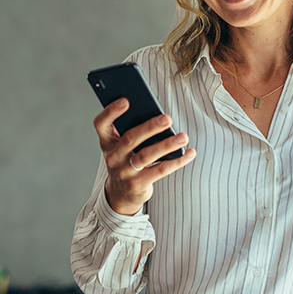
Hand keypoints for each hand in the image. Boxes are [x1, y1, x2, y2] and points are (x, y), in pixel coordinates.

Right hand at [94, 98, 195, 214]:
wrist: (121, 193)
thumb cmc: (127, 160)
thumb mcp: (123, 146)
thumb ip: (133, 130)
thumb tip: (160, 117)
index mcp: (107, 141)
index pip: (101, 123)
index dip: (111, 111)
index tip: (125, 100)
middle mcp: (113, 156)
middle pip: (130, 138)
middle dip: (150, 127)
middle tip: (168, 118)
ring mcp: (124, 172)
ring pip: (147, 155)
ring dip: (167, 145)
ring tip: (183, 136)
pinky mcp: (138, 184)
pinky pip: (160, 170)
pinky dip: (177, 161)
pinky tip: (190, 153)